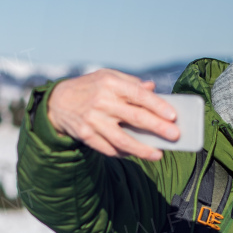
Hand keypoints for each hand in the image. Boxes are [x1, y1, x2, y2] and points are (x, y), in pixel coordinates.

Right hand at [46, 70, 179, 161]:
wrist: (57, 101)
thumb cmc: (90, 88)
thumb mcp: (107, 76)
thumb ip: (131, 83)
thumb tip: (153, 88)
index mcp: (110, 83)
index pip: (138, 95)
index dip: (157, 105)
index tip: (173, 116)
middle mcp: (102, 101)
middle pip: (135, 117)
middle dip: (157, 128)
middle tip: (175, 136)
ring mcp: (93, 120)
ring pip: (122, 139)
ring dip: (142, 149)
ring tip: (158, 155)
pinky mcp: (85, 135)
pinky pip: (108, 148)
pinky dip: (123, 153)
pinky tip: (136, 154)